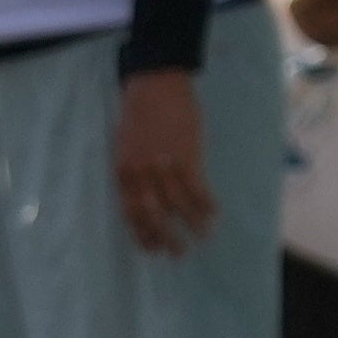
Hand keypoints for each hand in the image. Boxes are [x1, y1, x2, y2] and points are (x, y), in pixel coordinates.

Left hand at [111, 61, 214, 253]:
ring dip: (192, 224)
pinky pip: (197, 189)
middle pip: (154, 215)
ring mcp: (164, 166)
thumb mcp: (125, 145)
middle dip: (167, 238)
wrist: (155, 83)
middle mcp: (141, 173)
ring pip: (179, 206)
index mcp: (123, 171)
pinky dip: (206, 205)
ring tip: (203, 236)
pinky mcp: (186, 156)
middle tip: (178, 253)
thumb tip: (146, 198)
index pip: (131, 213)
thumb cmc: (139, 112)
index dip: (143, 234)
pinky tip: (213, 214)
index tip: (153, 250)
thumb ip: (133, 172)